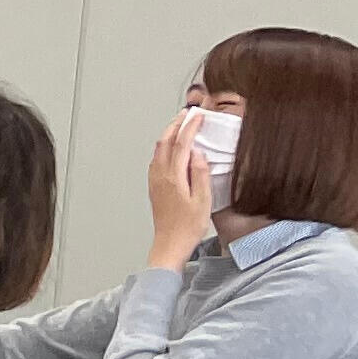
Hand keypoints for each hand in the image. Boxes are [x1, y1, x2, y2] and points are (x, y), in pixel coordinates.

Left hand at [145, 114, 213, 268]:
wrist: (170, 244)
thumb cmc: (188, 227)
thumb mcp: (203, 200)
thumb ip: (200, 174)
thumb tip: (198, 153)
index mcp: (173, 177)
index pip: (182, 144)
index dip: (190, 127)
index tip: (198, 116)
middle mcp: (160, 176)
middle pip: (165, 142)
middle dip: (176, 125)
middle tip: (187, 114)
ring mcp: (155, 181)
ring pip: (159, 150)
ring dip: (169, 134)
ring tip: (181, 125)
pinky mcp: (155, 187)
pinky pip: (157, 160)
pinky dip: (165, 147)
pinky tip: (172, 149)